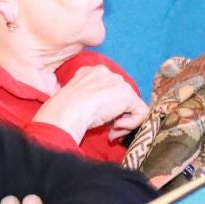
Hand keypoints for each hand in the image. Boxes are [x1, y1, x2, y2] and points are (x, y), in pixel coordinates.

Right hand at [31, 66, 147, 143]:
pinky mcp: (127, 94)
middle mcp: (105, 72)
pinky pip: (140, 111)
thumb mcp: (76, 101)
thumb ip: (90, 101)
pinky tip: (116, 128)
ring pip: (131, 104)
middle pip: (120, 95)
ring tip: (111, 131)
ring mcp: (117, 82)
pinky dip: (132, 123)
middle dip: (116, 115)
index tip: (96, 120)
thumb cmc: (64, 111)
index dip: (105, 108)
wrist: (66, 111)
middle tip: (107, 130)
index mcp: (89, 72)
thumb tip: (106, 115)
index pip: (106, 89)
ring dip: (123, 121)